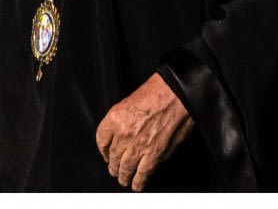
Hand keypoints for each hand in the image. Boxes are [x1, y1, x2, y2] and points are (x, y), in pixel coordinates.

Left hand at [96, 73, 193, 190]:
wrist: (176, 94)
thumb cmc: (156, 92)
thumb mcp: (128, 102)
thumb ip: (121, 120)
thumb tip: (120, 134)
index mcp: (115, 118)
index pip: (101, 139)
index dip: (103, 150)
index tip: (106, 154)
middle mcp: (124, 134)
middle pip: (113, 156)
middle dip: (113, 166)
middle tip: (114, 170)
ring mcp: (139, 146)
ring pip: (126, 167)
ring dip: (124, 176)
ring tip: (123, 180)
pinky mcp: (155, 154)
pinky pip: (143, 173)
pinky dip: (139, 181)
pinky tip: (137, 185)